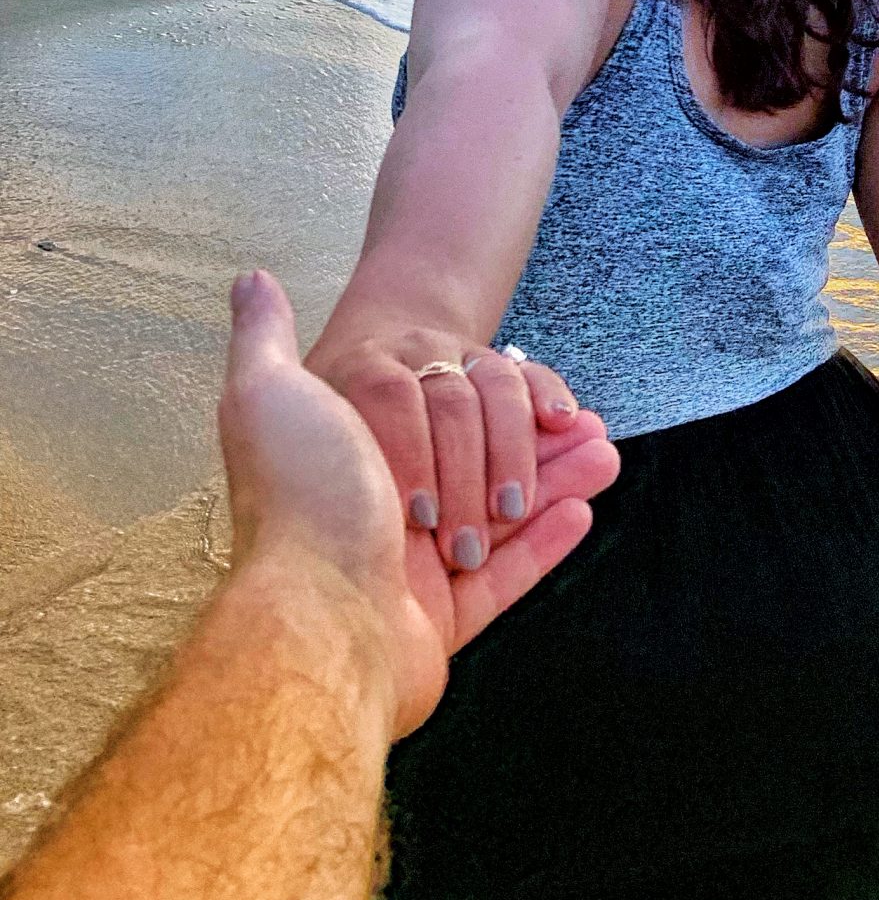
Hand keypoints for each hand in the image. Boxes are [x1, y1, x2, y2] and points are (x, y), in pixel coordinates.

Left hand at [220, 272, 618, 735]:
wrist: (316, 619)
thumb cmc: (298, 500)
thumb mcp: (267, 394)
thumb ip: (264, 337)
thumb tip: (251, 279)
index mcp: (350, 456)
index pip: (433, 409)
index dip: (480, 401)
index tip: (523, 386)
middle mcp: (378, 509)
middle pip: (475, 458)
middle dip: (530, 441)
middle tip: (580, 425)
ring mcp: (411, 568)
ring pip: (498, 513)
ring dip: (555, 480)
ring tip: (606, 454)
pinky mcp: (443, 620)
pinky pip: (507, 578)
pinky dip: (546, 541)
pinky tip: (584, 506)